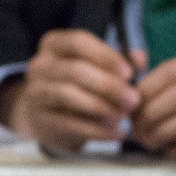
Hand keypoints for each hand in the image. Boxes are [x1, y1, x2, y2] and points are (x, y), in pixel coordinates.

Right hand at [0, 29, 138, 151]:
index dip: (106, 56)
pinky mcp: (39, 119)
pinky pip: (68, 124)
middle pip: (75, 71)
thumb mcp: (98, 66)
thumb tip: (140, 58)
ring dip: (101, 107)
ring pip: (68, 96)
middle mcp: (40, 65)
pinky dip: (96, 130)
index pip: (78, 42)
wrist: (50, 115)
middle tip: (133, 100)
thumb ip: (121, 60)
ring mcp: (35, 93)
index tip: (129, 73)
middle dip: (109, 86)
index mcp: (55, 44)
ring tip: (124, 116)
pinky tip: (116, 133)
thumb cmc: (82, 83)